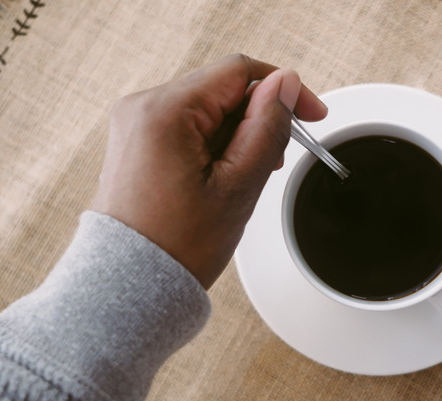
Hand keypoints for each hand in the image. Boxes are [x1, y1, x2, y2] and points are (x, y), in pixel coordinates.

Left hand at [92, 54, 327, 288]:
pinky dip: (216, 146)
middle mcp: (142, 108)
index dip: (283, 89)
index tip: (311, 114)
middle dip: (258, 119)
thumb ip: (267, 126)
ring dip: (238, 136)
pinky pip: (189, 128)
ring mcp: (136, 125)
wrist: (130, 287)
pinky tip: (223, 178)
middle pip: (223, 89)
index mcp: (164, 111)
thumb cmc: (176, 246)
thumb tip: (284, 83)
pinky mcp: (138, 143)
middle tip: (274, 162)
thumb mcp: (239, 184)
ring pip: (209, 110)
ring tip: (243, 179)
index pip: (239, 72)